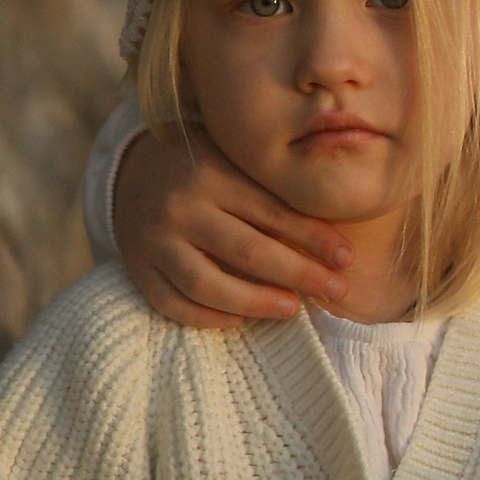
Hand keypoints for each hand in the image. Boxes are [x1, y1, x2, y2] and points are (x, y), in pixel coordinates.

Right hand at [114, 123, 353, 327]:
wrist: (133, 168)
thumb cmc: (204, 165)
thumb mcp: (236, 161)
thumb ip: (273, 189)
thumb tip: (333, 237)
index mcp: (211, 173)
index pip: (271, 212)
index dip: (313, 238)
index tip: (346, 258)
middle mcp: (179, 207)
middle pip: (246, 251)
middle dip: (299, 274)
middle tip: (336, 291)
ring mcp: (153, 240)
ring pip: (206, 284)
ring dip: (255, 302)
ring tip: (292, 308)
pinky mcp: (137, 267)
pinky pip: (171, 303)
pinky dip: (206, 317)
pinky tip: (239, 319)